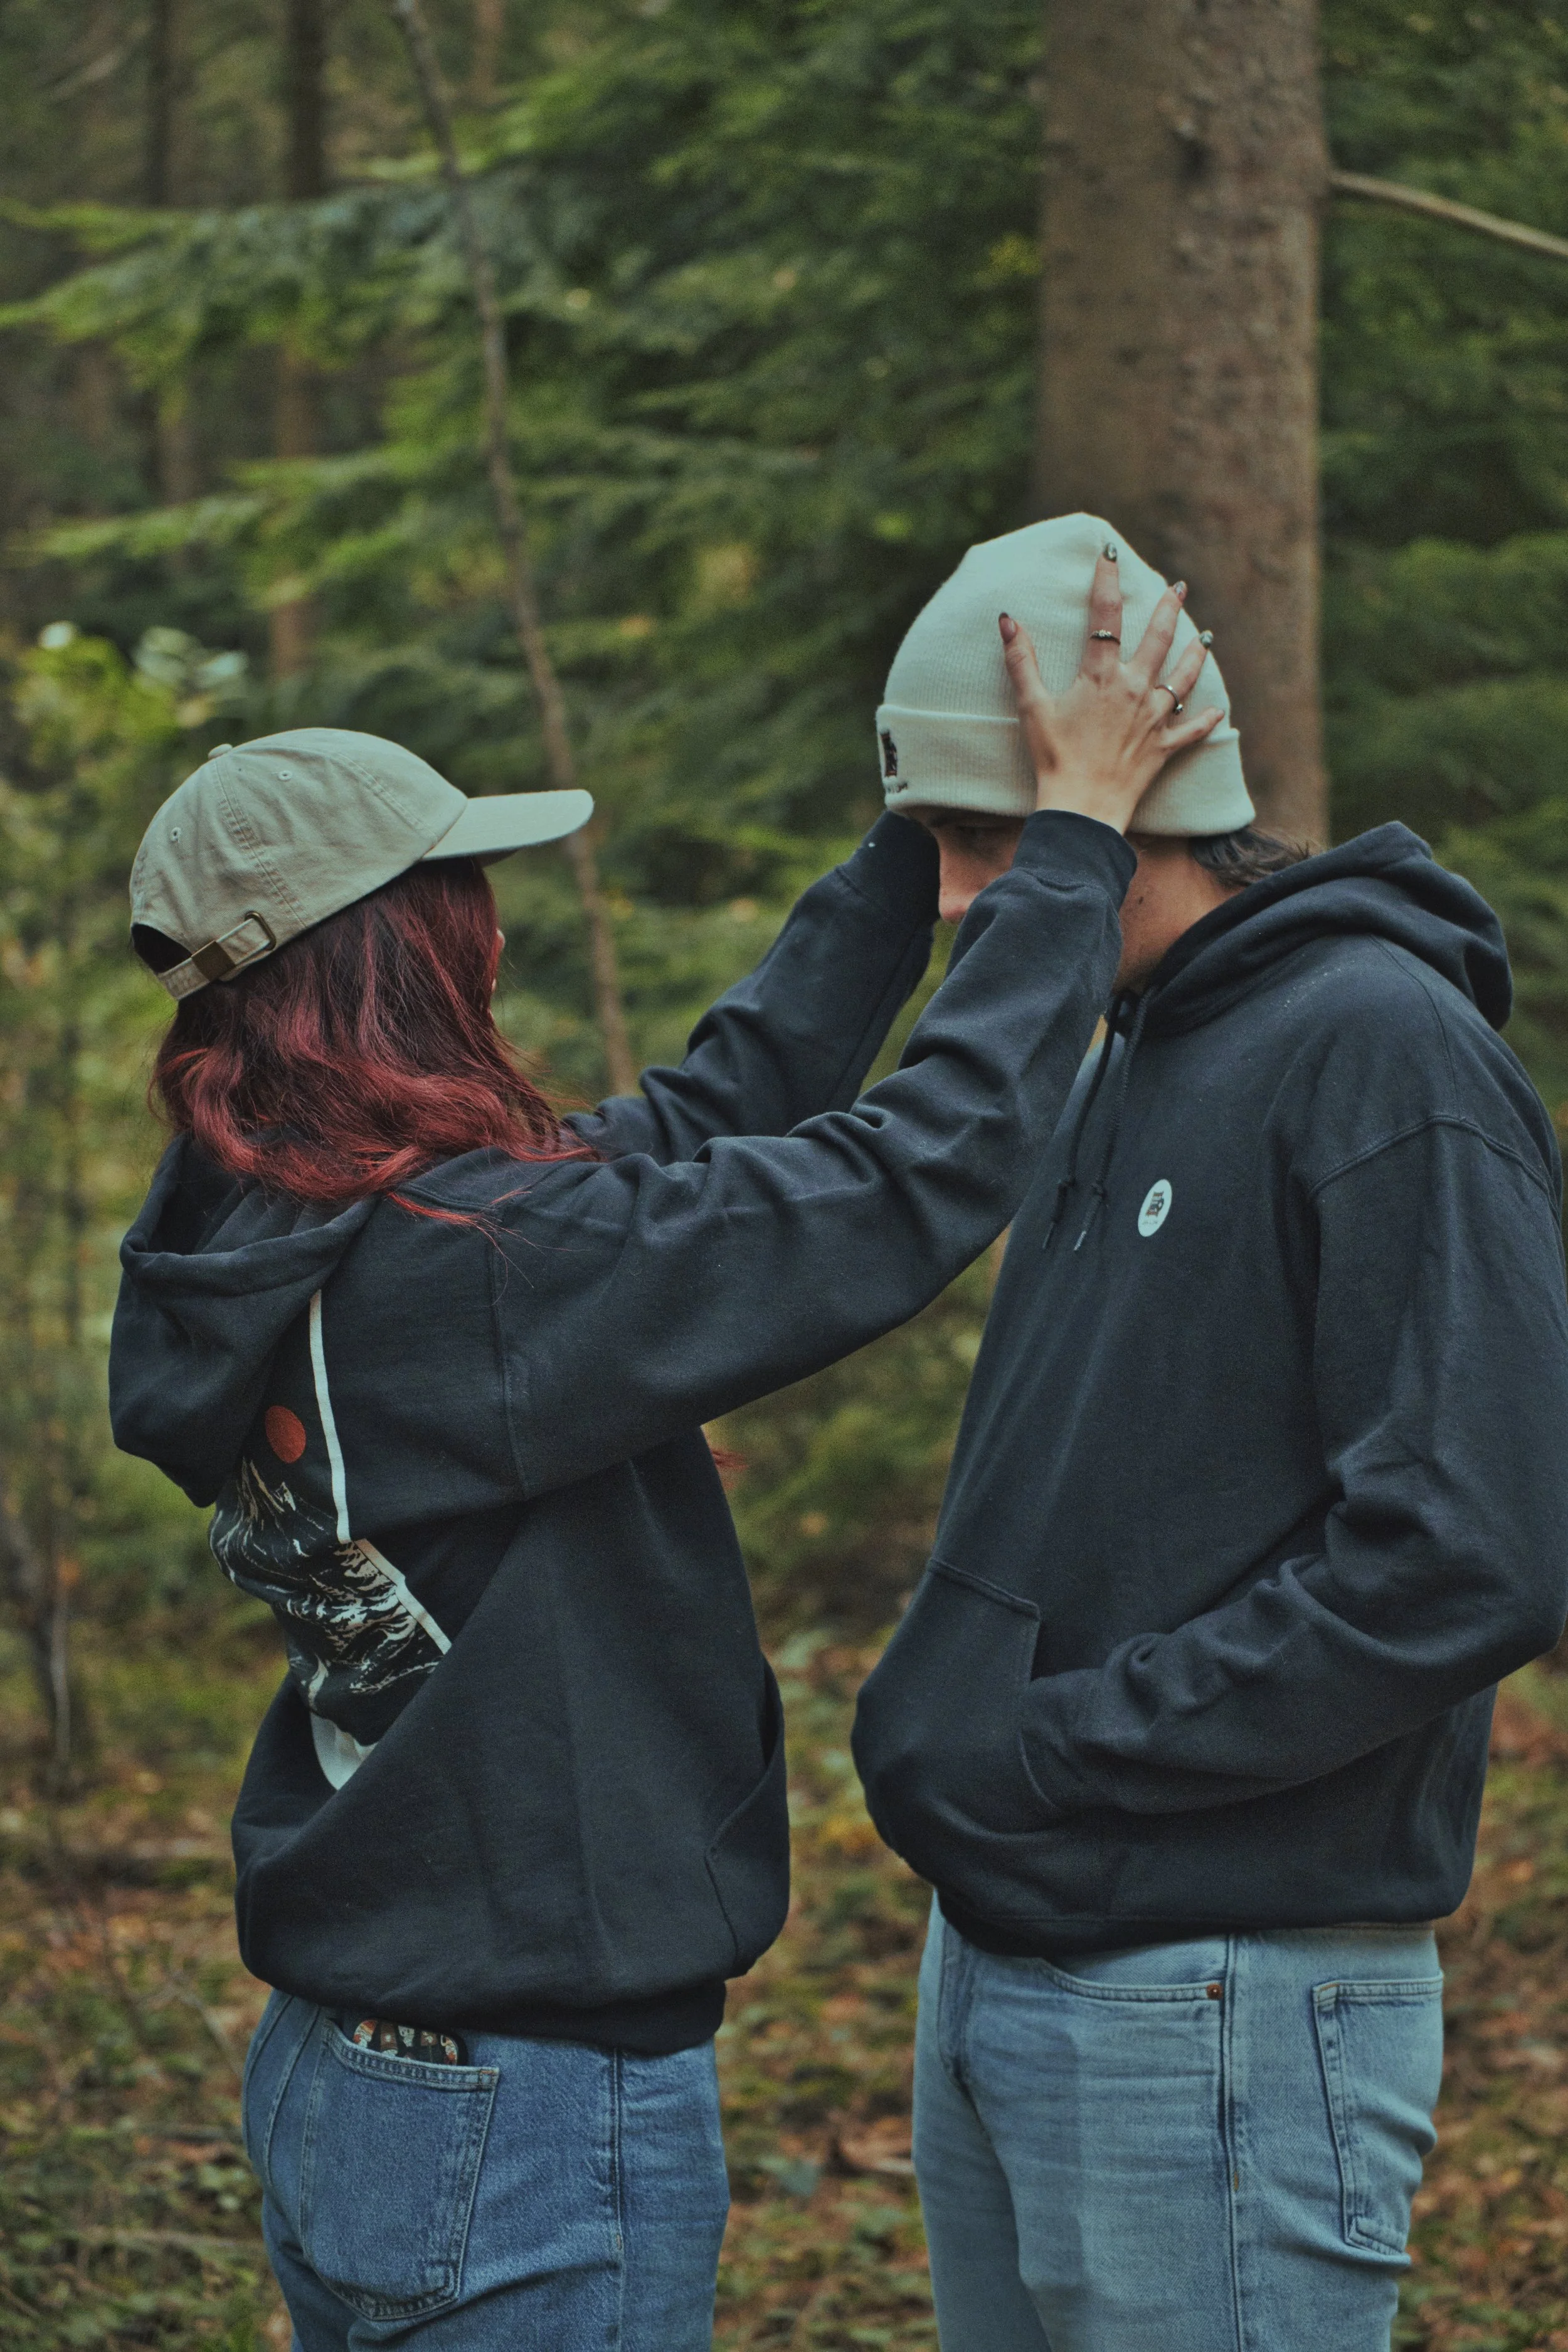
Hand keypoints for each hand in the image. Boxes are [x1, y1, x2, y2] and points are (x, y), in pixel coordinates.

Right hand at [999, 548, 1222, 833]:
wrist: (1082, 806)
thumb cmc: (1053, 757)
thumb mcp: (1032, 706)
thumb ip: (1021, 661)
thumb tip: (1008, 619)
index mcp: (1102, 675)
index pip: (1106, 615)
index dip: (1107, 581)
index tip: (1110, 554)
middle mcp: (1135, 689)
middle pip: (1158, 638)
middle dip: (1169, 607)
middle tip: (1179, 587)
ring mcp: (1154, 718)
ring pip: (1184, 677)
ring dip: (1196, 653)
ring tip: (1205, 635)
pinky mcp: (1163, 747)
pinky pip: (1191, 729)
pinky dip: (1205, 719)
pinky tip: (1217, 709)